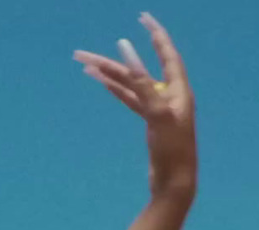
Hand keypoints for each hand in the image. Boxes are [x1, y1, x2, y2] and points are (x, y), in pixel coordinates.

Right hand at [73, 12, 196, 198]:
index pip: (166, 53)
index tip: (143, 18)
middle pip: (137, 71)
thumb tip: (126, 51)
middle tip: (81, 54)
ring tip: (83, 65)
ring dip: (108, 76)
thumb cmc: (172, 150)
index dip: (156, 34)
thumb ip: (141, 82)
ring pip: (129, 86)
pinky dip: (116, 91)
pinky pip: (130, 100)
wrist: (175, 183)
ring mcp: (158, 109)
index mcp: (177, 89)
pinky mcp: (149, 122)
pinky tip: (101, 82)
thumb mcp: (157, 113)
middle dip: (110, 61)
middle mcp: (168, 95)